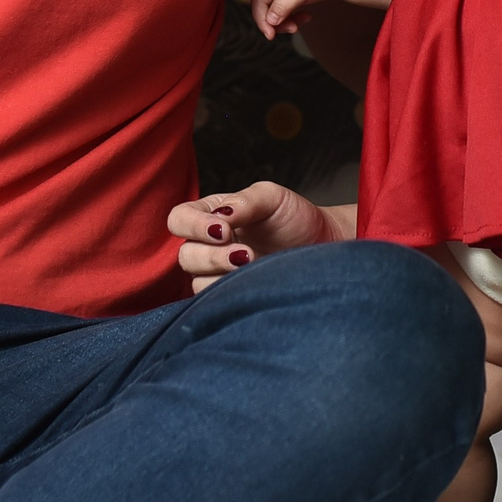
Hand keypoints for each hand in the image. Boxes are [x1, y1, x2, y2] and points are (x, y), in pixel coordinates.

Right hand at [167, 181, 351, 291]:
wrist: (322, 246)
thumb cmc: (294, 218)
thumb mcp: (272, 197)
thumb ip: (245, 201)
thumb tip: (221, 216)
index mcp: (211, 214)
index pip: (179, 219)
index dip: (194, 226)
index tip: (224, 230)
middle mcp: (209, 244)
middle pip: (185, 255)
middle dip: (213, 256)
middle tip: (246, 255)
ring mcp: (218, 273)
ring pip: (197, 282)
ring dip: (221, 277)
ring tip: (253, 268)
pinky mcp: (231, 297)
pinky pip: (214, 303)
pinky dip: (230, 295)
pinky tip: (252, 286)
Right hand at [250, 0, 345, 37]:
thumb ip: (284, 4)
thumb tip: (269, 20)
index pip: (258, 0)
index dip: (262, 20)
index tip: (271, 35)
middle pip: (263, 6)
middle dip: (276, 21)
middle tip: (293, 29)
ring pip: (273, 9)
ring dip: (285, 20)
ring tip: (303, 20)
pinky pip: (282, 7)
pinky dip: (291, 15)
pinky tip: (305, 15)